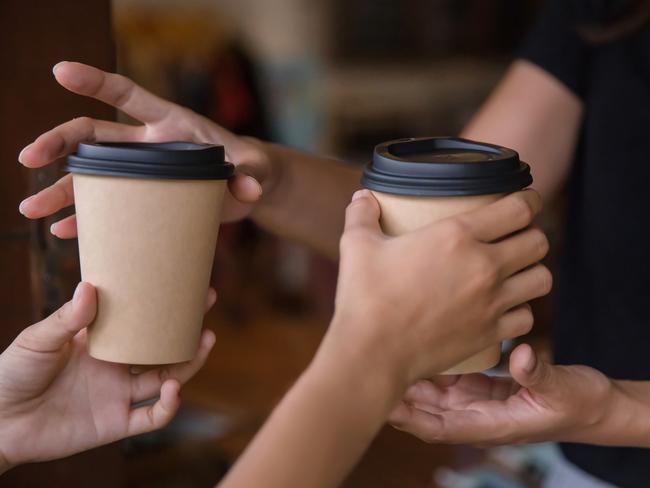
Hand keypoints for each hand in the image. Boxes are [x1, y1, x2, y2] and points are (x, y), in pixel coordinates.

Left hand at [0, 282, 215, 471]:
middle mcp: (116, 367)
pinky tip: (173, 389)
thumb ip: (67, 318)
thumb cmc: (12, 373)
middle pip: (162, 347)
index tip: (180, 281)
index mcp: (101, 342)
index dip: (161, 304)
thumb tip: (90, 286)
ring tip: (205, 341)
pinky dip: (168, 405)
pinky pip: (152, 417)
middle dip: (187, 327)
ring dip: (189, 362)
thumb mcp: (38, 339)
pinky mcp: (116, 423)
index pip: (140, 320)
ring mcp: (118, 395)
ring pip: (167, 378)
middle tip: (206, 302)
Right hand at [18, 61, 270, 237]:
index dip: (96, 81)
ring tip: (30, 208)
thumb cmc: (251, 168)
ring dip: (60, 190)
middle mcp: (147, 145)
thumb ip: (252, 172)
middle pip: (93, 137)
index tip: (60, 71)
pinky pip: (108, 207)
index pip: (128, 96)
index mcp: (170, 124)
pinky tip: (64, 230)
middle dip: (58, 144)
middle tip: (28, 157)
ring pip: (91, 177)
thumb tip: (250, 188)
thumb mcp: (255, 167)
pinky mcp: (146, 200)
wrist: (248, 188)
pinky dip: (86, 218)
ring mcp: (142, 174)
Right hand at [319, 189, 551, 389]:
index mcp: (457, 235)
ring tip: (516, 271)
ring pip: (542, 278)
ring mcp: (491, 303)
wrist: (373, 353)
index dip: (530, 200)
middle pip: (539, 241)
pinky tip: (504, 307)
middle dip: (531, 234)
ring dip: (532, 271)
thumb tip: (363, 196)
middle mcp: (484, 266)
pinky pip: (527, 317)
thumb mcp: (357, 245)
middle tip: (515, 237)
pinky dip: (520, 310)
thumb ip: (361, 214)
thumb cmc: (365, 297)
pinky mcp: (489, 333)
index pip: (520, 208)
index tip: (526, 200)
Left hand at [388, 343, 613, 445]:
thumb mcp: (563, 390)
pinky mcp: (481, 386)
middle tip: (370, 369)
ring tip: (383, 355)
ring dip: (410, 379)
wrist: (594, 405)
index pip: (439, 427)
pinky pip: (448, 379)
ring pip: (433, 394)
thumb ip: (540, 376)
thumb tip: (522, 356)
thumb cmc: (580, 404)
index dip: (410, 418)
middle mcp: (476, 415)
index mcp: (490, 425)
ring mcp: (477, 400)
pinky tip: (415, 347)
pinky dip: (431, 366)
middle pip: (426, 410)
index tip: (384, 403)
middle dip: (398, 396)